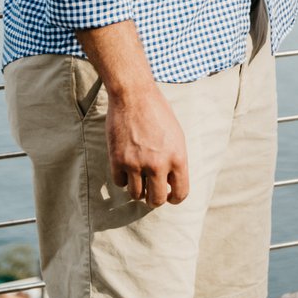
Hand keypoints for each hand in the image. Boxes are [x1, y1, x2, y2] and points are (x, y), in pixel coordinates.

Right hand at [106, 88, 189, 206]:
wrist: (134, 96)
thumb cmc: (158, 113)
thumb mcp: (176, 136)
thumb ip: (174, 160)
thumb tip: (169, 184)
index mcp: (178, 158)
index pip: (180, 193)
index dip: (175, 198)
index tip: (170, 196)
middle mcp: (158, 164)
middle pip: (156, 200)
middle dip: (155, 200)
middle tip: (152, 193)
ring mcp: (136, 164)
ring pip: (136, 195)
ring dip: (138, 189)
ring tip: (139, 178)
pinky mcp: (117, 160)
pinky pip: (120, 183)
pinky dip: (123, 178)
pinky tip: (126, 167)